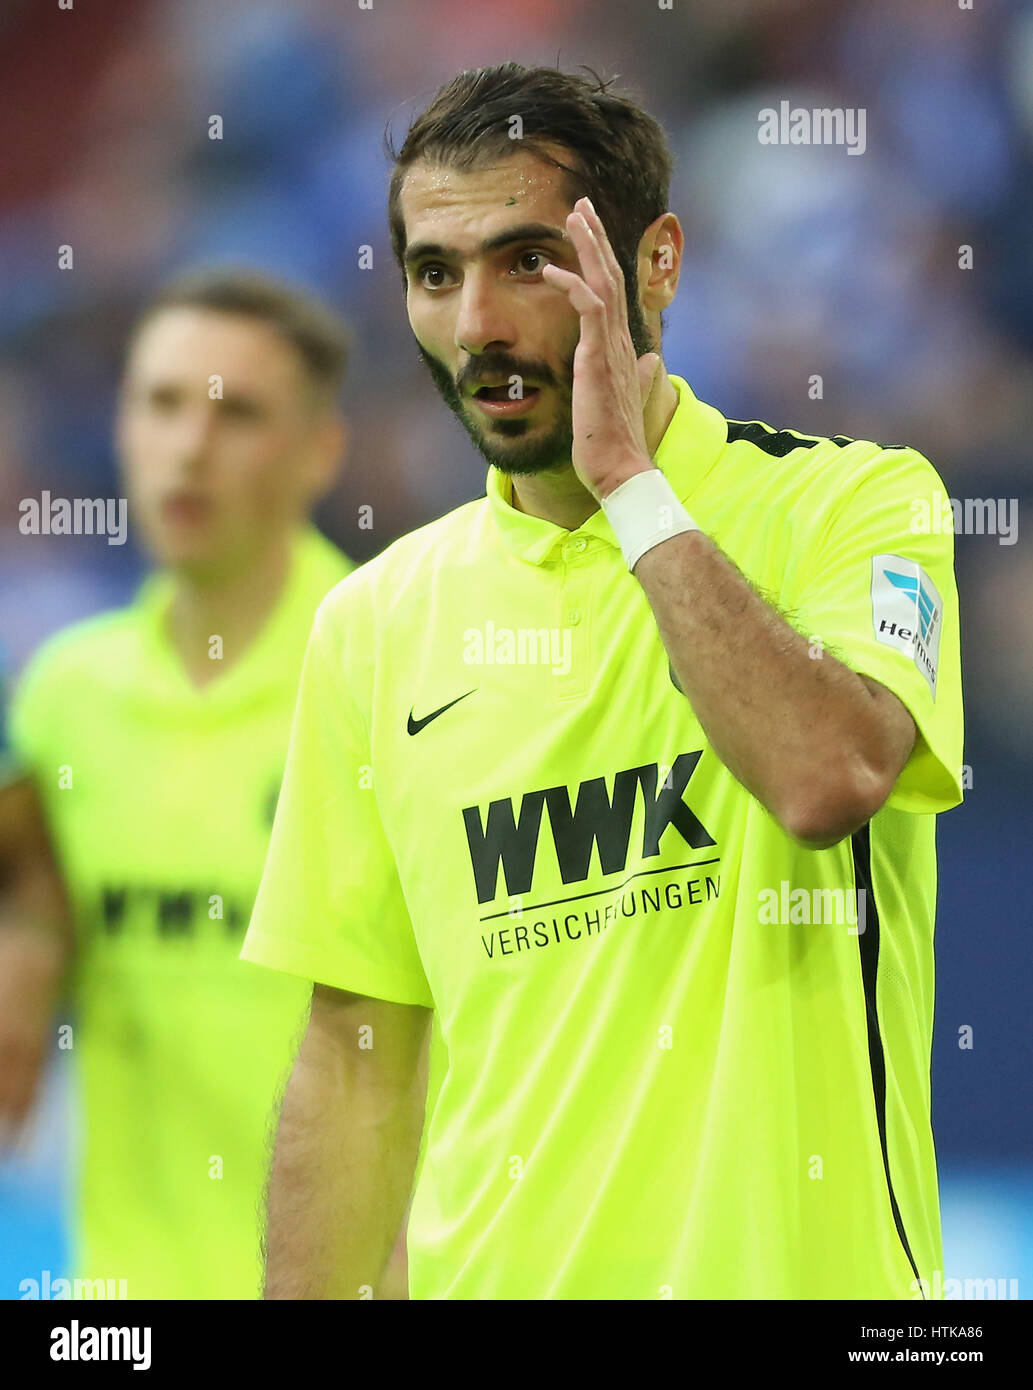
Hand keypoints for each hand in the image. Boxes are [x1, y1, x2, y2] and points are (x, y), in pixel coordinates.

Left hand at [541, 196, 660, 499]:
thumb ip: (640, 377)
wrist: (621, 467)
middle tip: (581, 205)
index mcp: (623, 347)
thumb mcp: (627, 399)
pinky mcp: (597, 356)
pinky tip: (551, 270)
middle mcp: (620, 340)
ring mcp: (610, 346)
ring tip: (574, 215)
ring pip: (602, 281)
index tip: (588, 233)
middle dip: (595, 238)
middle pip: (610, 275)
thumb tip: (652, 363)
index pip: (614, 292)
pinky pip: (588, 307)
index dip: (602, 259)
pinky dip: (572, 284)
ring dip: (587, 246)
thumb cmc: (617, 440)